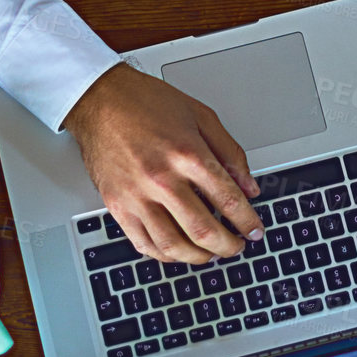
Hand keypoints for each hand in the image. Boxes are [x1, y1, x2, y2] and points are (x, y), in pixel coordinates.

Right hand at [64, 63, 262, 262]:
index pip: (228, 200)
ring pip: (173, 245)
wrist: (100, 99)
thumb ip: (230, 154)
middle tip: (237, 247)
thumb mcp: (201, 117)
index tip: (255, 231)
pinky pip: (143, 243)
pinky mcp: (117, 205)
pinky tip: (179, 251)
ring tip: (211, 254)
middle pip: (204, 230)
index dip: (247, 221)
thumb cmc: (147, 102)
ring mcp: (136, 195)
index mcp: (187, 154)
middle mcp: (162, 179)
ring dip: (199, 257)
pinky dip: (165, 255)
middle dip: (228, 246)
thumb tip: (250, 188)